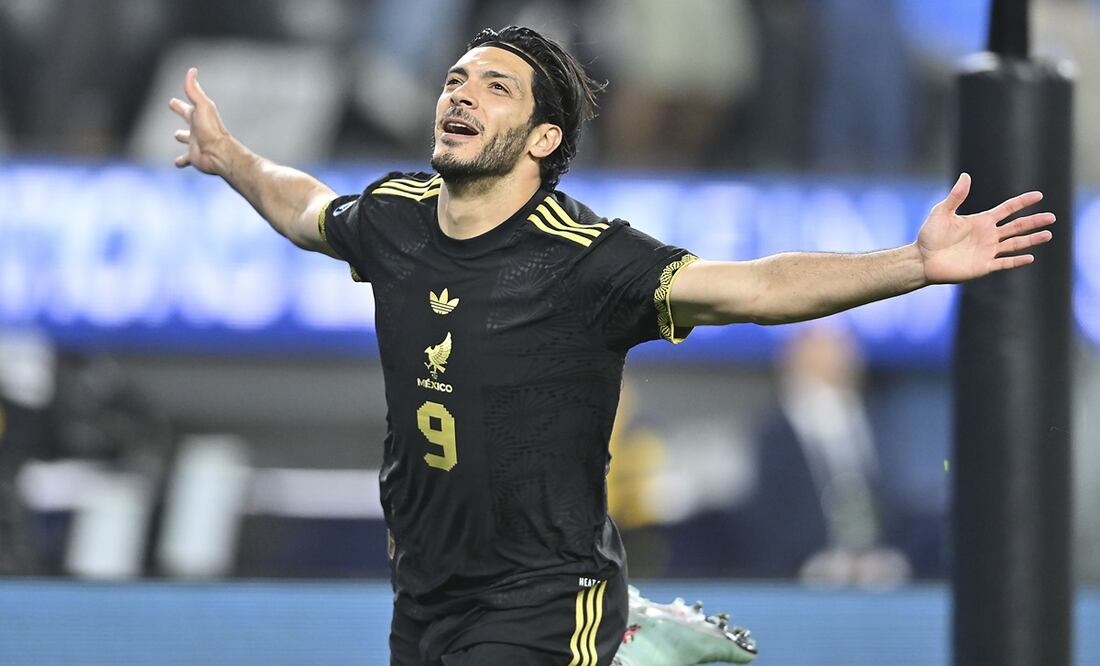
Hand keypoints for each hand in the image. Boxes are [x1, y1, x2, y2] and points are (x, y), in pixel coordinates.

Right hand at [168, 68, 231, 174]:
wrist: (219, 153)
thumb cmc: (211, 129)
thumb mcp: (202, 106)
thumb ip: (194, 90)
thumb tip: (192, 70)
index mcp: (197, 116)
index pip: (186, 105)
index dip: (179, 101)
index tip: (172, 97)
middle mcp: (197, 128)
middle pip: (187, 118)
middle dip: (182, 111)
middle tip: (173, 106)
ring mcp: (195, 143)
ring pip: (187, 139)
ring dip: (182, 136)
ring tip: (176, 136)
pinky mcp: (193, 157)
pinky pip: (185, 159)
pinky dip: (180, 161)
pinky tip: (177, 163)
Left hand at [916, 173, 1054, 283]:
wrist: (922, 259)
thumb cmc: (929, 236)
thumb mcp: (942, 212)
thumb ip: (956, 196)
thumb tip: (966, 176)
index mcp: (981, 221)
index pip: (1007, 209)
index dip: (1022, 202)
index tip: (1038, 195)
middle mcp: (988, 235)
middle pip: (1017, 226)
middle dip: (1034, 221)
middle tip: (1052, 217)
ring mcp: (987, 251)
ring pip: (1015, 244)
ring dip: (1031, 240)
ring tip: (1048, 234)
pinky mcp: (983, 266)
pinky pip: (1004, 263)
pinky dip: (1017, 260)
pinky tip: (1030, 256)